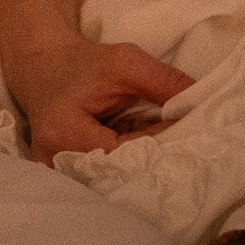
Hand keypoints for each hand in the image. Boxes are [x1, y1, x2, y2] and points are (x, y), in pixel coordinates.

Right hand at [9, 32, 192, 163]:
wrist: (43, 66)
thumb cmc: (82, 63)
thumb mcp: (126, 61)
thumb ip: (164, 82)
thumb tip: (201, 107)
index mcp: (62, 131)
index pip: (123, 153)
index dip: (157, 144)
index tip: (185, 131)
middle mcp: (52, 160)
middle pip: (114, 176)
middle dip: (150, 164)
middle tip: (183, 153)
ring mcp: (53, 173)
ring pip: (108, 183)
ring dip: (137, 171)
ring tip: (165, 158)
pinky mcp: (60, 176)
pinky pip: (99, 180)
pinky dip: (123, 171)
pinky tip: (142, 162)